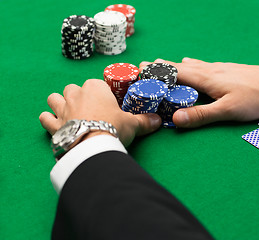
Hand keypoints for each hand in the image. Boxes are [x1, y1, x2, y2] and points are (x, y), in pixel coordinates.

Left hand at [39, 79, 161, 146]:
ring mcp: (63, 109)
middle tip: (88, 107)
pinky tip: (55, 124)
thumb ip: (145, 121)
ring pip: (54, 98)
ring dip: (59, 103)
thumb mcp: (133, 124)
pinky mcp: (54, 126)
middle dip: (77, 95)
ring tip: (68, 111)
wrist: (94, 146)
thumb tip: (159, 121)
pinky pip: (45, 118)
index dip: (100, 92)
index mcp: (95, 88)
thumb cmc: (114, 127)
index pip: (96, 83)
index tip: (106, 102)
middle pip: (72, 88)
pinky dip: (49, 120)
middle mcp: (76, 94)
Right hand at [140, 58, 258, 127]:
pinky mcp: (226, 70)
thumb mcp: (227, 110)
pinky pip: (201, 66)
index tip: (140, 69)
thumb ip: (201, 115)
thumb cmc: (255, 96)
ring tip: (164, 68)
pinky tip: (193, 67)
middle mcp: (209, 69)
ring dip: (175, 66)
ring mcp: (218, 68)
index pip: (174, 71)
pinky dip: (189, 67)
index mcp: (205, 77)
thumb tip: (175, 119)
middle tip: (146, 67)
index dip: (156, 71)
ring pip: (190, 65)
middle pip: (179, 66)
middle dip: (162, 67)